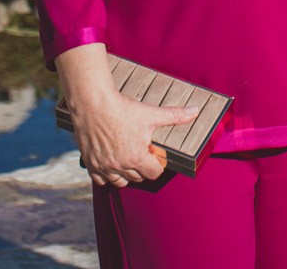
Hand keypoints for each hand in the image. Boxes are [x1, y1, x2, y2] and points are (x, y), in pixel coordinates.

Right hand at [55, 43, 198, 186]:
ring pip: (119, 182)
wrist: (93, 104)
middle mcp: (120, 167)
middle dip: (142, 166)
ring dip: (125, 173)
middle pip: (137, 178)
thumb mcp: (151, 113)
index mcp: (137, 158)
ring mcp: (104, 167)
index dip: (157, 162)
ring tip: (127, 156)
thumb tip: (195, 111)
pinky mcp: (90, 163)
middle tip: (140, 150)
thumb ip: (175, 115)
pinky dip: (106, 175)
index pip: (154, 173)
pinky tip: (110, 161)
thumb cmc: (122, 109)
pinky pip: (100, 180)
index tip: (153, 152)